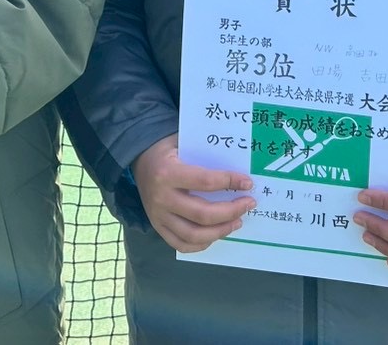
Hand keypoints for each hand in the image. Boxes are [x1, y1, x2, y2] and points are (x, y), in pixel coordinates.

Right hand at [131, 134, 256, 253]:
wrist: (139, 160)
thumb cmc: (166, 149)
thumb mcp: (182, 142)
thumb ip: (205, 153)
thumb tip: (237, 164)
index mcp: (168, 173)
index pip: (205, 181)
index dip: (230, 182)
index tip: (247, 183)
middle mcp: (162, 198)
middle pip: (203, 214)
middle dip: (231, 211)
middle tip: (248, 204)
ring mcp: (158, 216)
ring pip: (194, 234)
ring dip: (221, 230)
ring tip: (237, 222)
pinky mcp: (158, 227)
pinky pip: (181, 244)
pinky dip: (202, 243)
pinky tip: (216, 234)